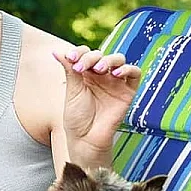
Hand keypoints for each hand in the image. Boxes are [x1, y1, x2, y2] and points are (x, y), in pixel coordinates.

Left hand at [54, 46, 141, 163]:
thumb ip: (69, 69)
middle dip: (91, 57)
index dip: (79, 52)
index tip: (70, 58)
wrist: (86, 139)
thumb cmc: (77, 117)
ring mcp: (115, 82)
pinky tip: (116, 74)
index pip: (86, 53)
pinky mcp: (127, 91)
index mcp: (86, 73)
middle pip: (101, 55)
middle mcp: (101, 75)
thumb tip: (56, 51)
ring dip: (109, 60)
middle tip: (81, 67)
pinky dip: (128, 69)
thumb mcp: (72, 91)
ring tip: (99, 69)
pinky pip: (134, 74)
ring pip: (118, 60)